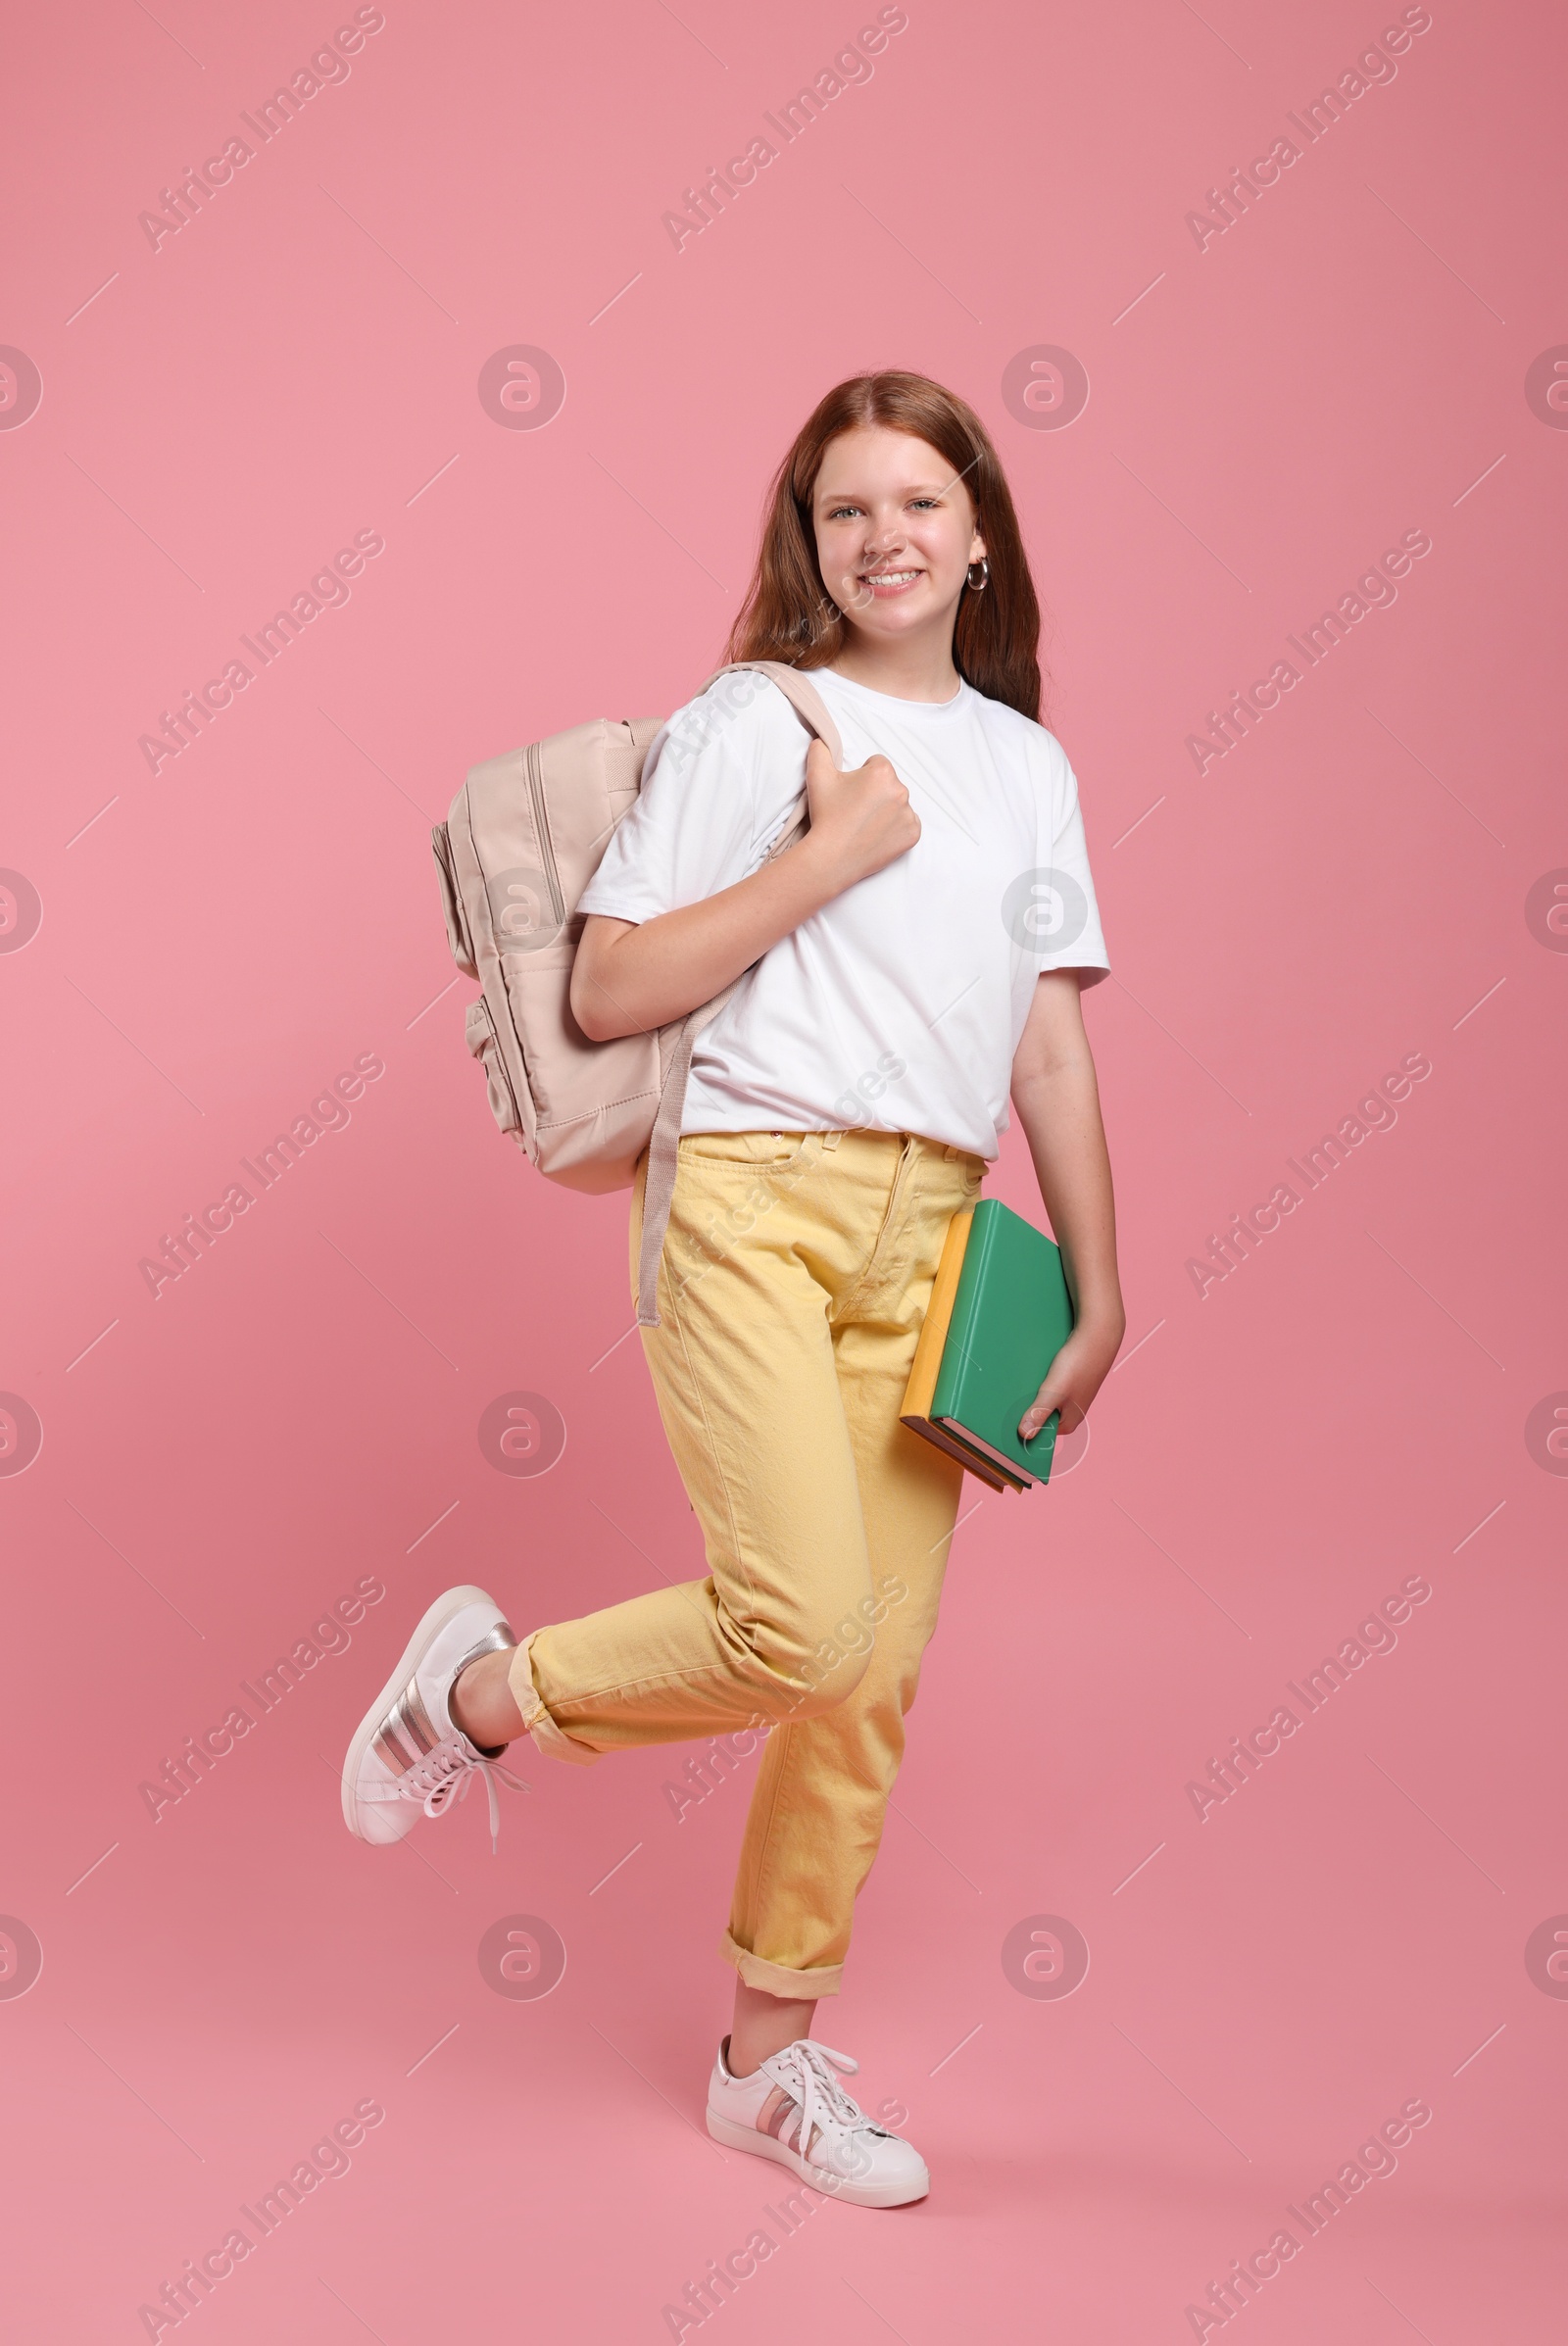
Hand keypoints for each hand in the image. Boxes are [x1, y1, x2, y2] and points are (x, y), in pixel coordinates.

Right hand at [800, 737, 919, 890]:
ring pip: (898, 804)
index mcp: (882, 772)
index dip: (862, 777)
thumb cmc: (826, 816)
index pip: (876, 764)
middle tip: (855, 810)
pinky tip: (877, 834)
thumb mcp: (817, 776)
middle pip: (889, 784)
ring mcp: (909, 814)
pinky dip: (896, 828)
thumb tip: (822, 741)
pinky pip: (908, 824)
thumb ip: (821, 750)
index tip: (851, 793)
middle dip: (875, 793)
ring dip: (886, 810)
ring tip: (864, 824)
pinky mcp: (912, 834)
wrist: (831, 858)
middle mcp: (901, 791)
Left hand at [1019, 1313, 1124, 1443]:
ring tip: (1018, 1385)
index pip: (1039, 1433)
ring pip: (1043, 1400)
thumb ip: (1038, 1413)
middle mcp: (1070, 1413)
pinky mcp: (1069, 1383)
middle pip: (1040, 1417)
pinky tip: (1031, 1374)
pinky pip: (1048, 1388)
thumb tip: (1024, 1435)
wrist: (1097, 1336)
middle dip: (1025, 1409)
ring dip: (1031, 1393)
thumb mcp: (1053, 1392)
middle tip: (1007, 1400)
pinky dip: (1039, 1383)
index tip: (1004, 1423)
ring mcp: (1070, 1398)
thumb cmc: (1079, 1364)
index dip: (1022, 1428)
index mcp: (1068, 1423)